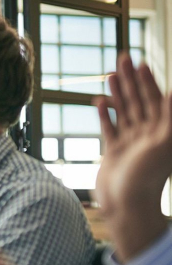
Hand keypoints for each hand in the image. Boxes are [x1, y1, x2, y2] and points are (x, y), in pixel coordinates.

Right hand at [93, 53, 171, 261]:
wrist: (126, 207)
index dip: (147, 81)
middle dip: (131, 80)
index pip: (155, 99)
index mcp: (161, 132)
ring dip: (118, 92)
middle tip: (123, 58)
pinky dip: (105, 114)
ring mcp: (130, 143)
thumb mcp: (163, 146)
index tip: (140, 63)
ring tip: (110, 74)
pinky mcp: (114, 153)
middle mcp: (147, 135)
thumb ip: (169, 119)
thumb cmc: (146, 179)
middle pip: (139, 100)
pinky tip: (99, 102)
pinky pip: (109, 128)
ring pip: (124, 111)